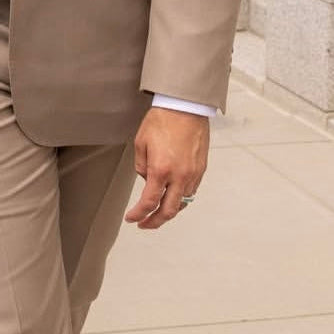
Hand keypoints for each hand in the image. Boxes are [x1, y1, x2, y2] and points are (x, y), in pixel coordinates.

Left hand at [124, 107, 208, 229]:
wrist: (185, 108)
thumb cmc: (162, 121)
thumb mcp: (141, 142)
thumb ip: (140, 165)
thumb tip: (145, 179)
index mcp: (160, 170)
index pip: (149, 202)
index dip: (139, 214)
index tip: (132, 218)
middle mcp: (179, 177)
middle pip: (168, 211)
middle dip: (155, 222)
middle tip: (144, 224)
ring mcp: (192, 175)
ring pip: (182, 203)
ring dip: (169, 211)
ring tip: (157, 212)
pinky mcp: (201, 170)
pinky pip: (190, 192)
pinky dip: (180, 199)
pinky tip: (172, 196)